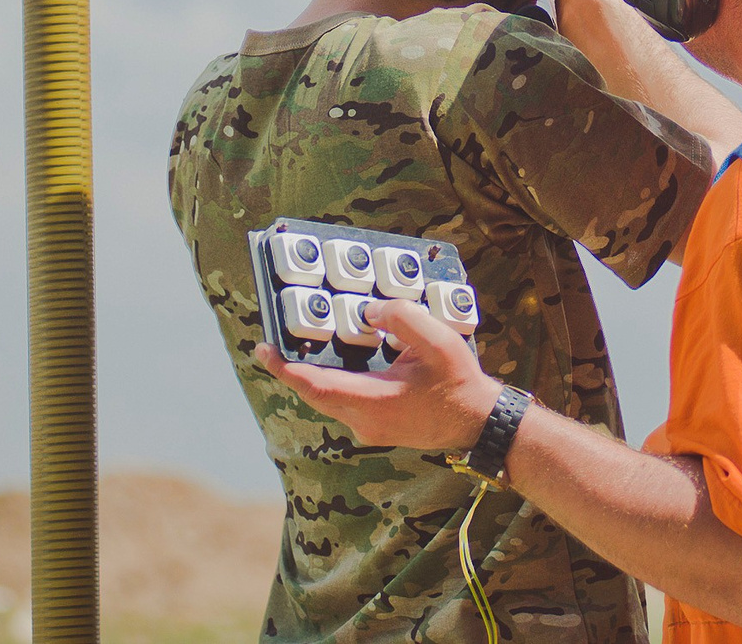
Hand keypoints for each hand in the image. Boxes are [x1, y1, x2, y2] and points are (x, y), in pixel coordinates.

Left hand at [258, 298, 503, 450]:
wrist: (478, 423)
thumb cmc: (460, 384)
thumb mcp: (439, 341)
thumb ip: (403, 319)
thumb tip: (370, 314)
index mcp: (374, 402)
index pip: (316, 386)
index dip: (286, 368)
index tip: (263, 350)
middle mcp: (365, 420)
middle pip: (316, 392)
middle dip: (293, 368)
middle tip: (274, 343)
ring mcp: (369, 427)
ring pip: (329, 398)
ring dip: (314, 374)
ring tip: (302, 347)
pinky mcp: (376, 425)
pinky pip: (343, 401)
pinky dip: (334, 380)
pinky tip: (338, 360)